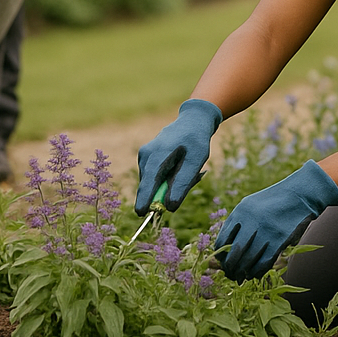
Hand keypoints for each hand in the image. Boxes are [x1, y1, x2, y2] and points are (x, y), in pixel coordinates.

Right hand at [136, 98, 222, 212]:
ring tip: (186, 169)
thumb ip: (182, 184)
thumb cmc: (196, 141)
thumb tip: (169, 207)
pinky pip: (154, 178)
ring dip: (168, 186)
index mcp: (157, 154)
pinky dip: (166, 180)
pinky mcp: (145, 159)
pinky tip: (178, 167)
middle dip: (166, 193)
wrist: (192, 121)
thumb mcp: (195, 162)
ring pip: (153, 183)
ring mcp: (143, 156)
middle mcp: (145, 155)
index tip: (141, 215)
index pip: (148, 182)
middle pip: (150, 186)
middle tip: (191, 178)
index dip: (145, 200)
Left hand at [215, 161, 337, 280]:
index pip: (222, 240)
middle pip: (234, 252)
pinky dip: (257, 271)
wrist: (299, 194)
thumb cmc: (272, 201)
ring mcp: (267, 231)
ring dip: (243, 272)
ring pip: (249, 260)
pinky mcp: (280, 239)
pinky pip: (265, 262)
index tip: (222, 262)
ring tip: (240, 278)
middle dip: (230, 268)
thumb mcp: (250, 205)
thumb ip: (237, 223)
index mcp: (241, 211)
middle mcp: (252, 221)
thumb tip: (224, 249)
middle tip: (229, 274)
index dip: (220, 256)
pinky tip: (254, 275)